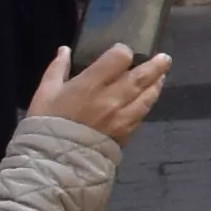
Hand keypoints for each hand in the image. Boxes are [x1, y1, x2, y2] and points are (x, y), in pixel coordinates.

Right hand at [21, 47, 170, 143]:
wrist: (54, 161)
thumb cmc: (47, 123)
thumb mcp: (45, 93)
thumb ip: (57, 69)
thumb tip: (65, 50)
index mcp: (91, 84)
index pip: (119, 59)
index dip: (123, 52)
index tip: (122, 52)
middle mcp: (112, 97)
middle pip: (141, 76)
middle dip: (155, 66)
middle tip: (164, 58)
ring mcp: (122, 116)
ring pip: (147, 96)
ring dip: (156, 84)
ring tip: (162, 76)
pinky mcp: (126, 132)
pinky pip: (142, 113)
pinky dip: (148, 102)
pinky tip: (149, 98)